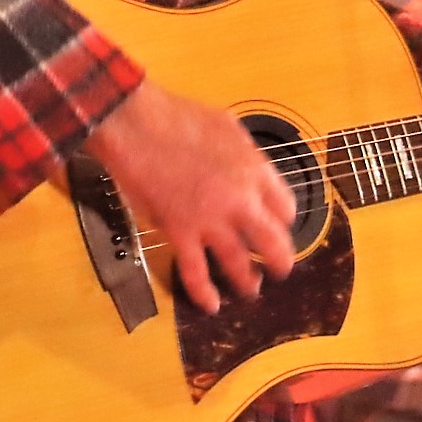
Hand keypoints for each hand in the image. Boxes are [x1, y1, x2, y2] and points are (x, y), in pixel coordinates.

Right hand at [85, 79, 294, 313]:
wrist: (137, 125)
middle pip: (273, 242)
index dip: (283, 220)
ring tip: (251, 290)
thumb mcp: (226, 125)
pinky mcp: (180, 233)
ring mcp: (210, 220)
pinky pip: (195, 273)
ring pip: (239, 264)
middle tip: (280, 269)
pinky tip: (211, 304)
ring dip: (247, 282)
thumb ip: (245, 153)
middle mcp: (239, 200)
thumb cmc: (177, 117)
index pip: (285, 207)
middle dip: (280, 261)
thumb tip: (252, 168)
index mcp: (254, 170)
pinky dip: (204, 294)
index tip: (277, 225)